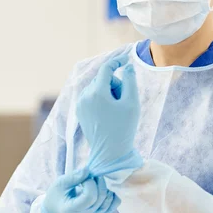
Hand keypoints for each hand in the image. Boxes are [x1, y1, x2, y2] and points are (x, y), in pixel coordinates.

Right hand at [42, 168, 119, 212]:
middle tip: (92, 176)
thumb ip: (74, 177)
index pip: (90, 197)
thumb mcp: (60, 183)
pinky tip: (104, 190)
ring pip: (108, 202)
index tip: (84, 177)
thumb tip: (88, 169)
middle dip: (99, 182)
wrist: (56, 209)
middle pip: (101, 198)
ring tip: (96, 183)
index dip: (90, 183)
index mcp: (71, 210)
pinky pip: (112, 206)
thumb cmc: (57, 195)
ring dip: (105, 188)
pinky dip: (112, 196)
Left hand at [77, 56, 140, 175]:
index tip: (127, 59)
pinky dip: (102, 98)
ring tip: (116, 109)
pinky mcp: (80, 110)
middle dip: (116, 84)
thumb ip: (130, 80)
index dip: (117, 61)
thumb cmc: (124, 127)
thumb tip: (126, 66)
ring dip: (109, 92)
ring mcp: (80, 103)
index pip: (106, 69)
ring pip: (98, 86)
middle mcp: (85, 96)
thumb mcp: (132, 102)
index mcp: (97, 93)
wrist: (110, 153)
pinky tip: (108, 113)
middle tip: (124, 101)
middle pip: (103, 78)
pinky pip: (92, 95)